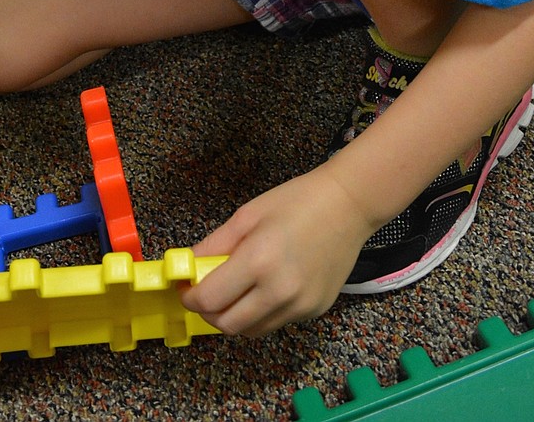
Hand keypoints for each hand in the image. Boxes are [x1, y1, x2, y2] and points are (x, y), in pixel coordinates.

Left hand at [180, 164, 371, 335]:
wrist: (347, 206)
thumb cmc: (297, 202)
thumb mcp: (247, 215)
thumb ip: (214, 245)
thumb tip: (188, 265)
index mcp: (259, 261)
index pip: (210, 300)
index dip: (190, 297)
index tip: (185, 288)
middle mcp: (280, 291)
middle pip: (228, 325)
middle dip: (209, 313)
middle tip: (206, 293)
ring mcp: (300, 306)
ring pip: (252, 330)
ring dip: (235, 316)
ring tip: (236, 289)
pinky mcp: (314, 312)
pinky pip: (276, 322)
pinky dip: (261, 312)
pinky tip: (266, 286)